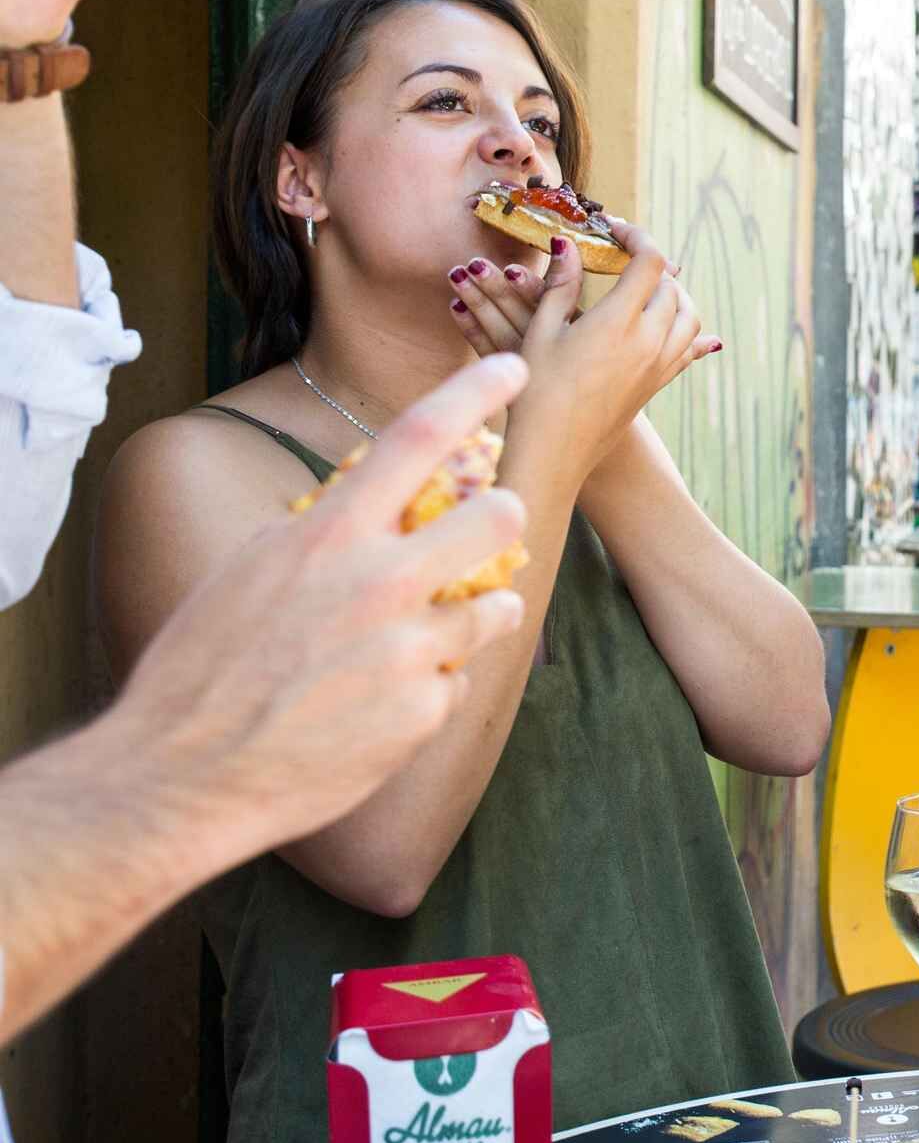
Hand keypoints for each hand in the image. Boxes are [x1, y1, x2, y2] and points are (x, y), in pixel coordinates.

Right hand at [102, 356, 531, 855]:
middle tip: (489, 530)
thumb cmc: (206, 667)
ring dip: (475, 616)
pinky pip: (454, 681)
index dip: (474, 392)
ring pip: (498, 608)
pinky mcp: (424, 708)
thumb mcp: (253, 570)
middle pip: (498, 517)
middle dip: (502, 519)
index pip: (418, 437)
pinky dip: (426, 692)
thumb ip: (325, 529)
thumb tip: (372, 494)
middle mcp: (379, 581)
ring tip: (416, 639)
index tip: (513, 368)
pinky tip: (372, 711)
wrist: (182, 774)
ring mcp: (409, 647)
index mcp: (329, 536)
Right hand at [489, 222, 720, 477]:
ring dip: (674, 294)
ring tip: (647, 288)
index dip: (636, 237)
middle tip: (624, 257)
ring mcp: (659, 365)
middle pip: (670, 286)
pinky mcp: (659, 384)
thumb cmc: (537, 390)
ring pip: (689, 316)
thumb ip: (561, 283)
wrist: (555, 451)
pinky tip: (685, 327)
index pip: (649, 261)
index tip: (615, 231)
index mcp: (618, 322)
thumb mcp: (542, 330)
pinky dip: (689, 330)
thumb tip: (568, 243)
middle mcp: (648, 341)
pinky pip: (688, 348)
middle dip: (650, 265)